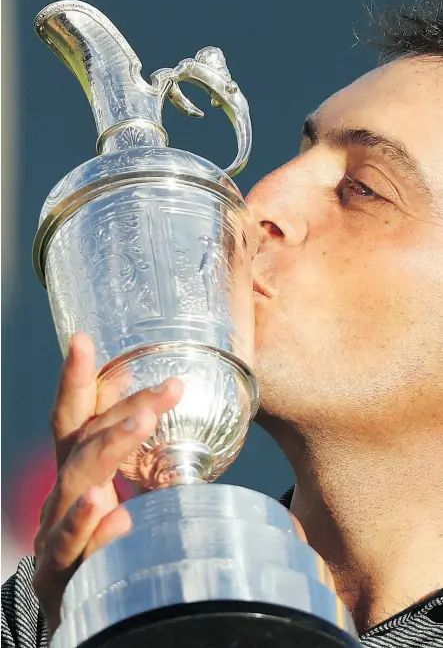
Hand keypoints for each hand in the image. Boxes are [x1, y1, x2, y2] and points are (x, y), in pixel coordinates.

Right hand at [32, 333, 182, 635]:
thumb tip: (193, 440)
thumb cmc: (97, 541)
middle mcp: (62, 490)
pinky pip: (69, 546)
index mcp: (78, 468)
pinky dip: (89, 525)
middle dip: (123, 409)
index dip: (76, 379)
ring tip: (142, 423)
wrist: (71, 607)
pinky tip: (113, 510)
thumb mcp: (117, 496)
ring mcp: (54, 528)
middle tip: (167, 387)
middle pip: (83, 440)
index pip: (76, 418)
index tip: (83, 338)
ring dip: (109, 448)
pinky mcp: (57, 571)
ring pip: (76, 482)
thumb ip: (145, 471)